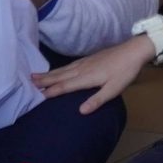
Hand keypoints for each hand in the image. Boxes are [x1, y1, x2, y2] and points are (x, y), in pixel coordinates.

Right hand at [35, 35, 150, 115]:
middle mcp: (82, 68)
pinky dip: (59, 69)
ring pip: (63, 69)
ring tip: (35, 76)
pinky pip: (69, 65)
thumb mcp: (114, 89)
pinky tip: (58, 70)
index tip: (36, 96)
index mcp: (86, 77)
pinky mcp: (89, 59)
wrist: (134, 50)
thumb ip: (97, 100)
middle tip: (28, 82)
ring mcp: (85, 62)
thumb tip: (81, 111)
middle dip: (44, 80)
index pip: (64, 86)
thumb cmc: (125, 71)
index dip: (51, 91)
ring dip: (49, 73)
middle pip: (59, 76)